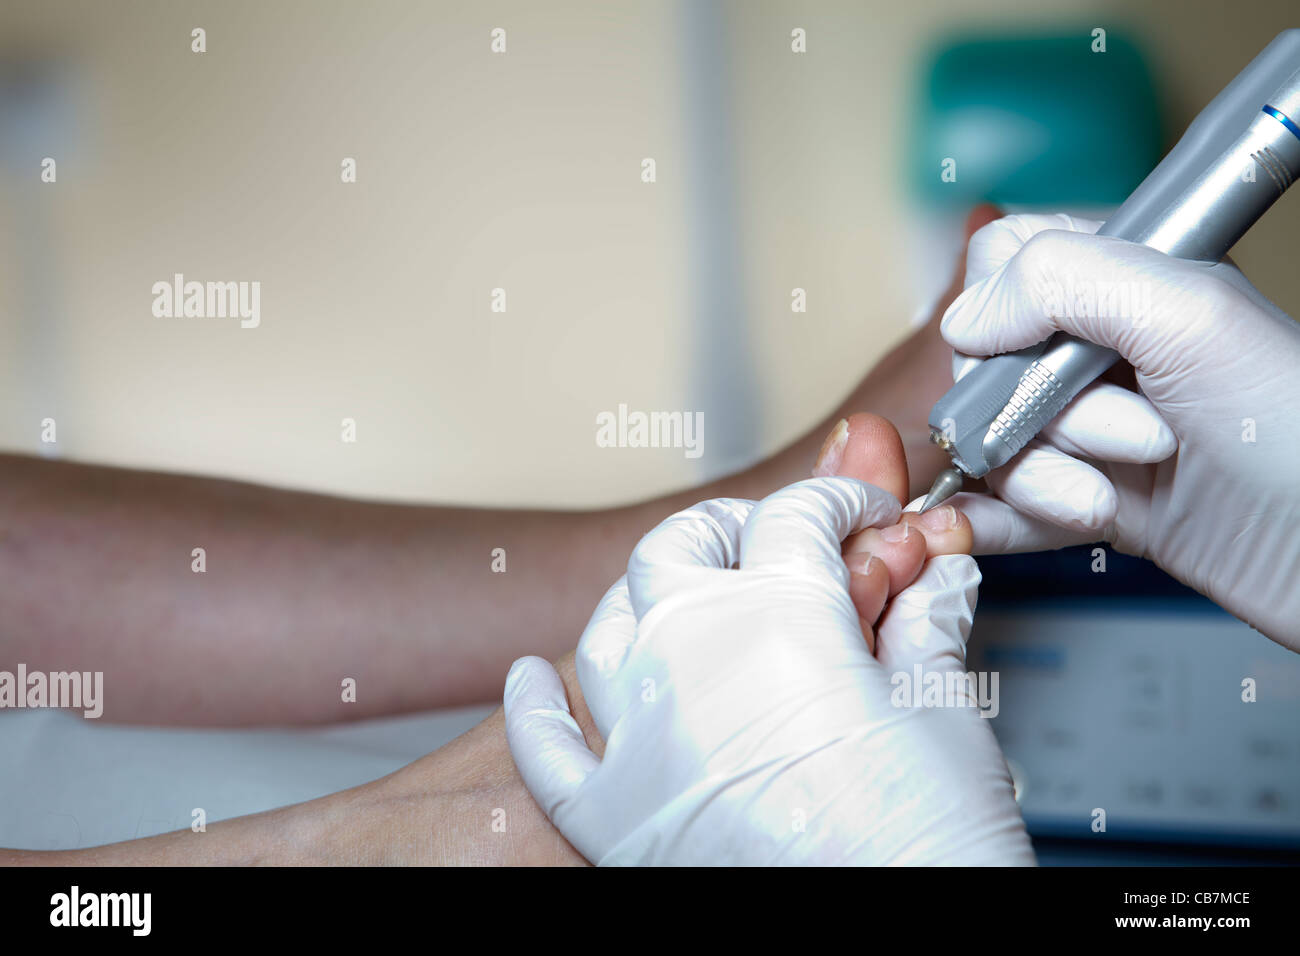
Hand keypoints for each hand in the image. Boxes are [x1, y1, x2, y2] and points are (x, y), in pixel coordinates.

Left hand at [503, 476, 1032, 864]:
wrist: (898, 944)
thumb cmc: (924, 838)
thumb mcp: (941, 709)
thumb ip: (927, 619)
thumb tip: (939, 569)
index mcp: (780, 617)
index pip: (796, 517)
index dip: (839, 503)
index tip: (863, 519)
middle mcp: (691, 657)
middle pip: (678, 546)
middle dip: (730, 527)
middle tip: (772, 540)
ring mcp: (639, 735)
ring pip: (607, 627)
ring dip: (642, 596)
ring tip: (677, 597)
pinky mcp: (610, 816)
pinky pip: (544, 749)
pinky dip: (532, 707)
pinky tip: (528, 680)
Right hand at [940, 214, 1299, 649]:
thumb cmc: (1294, 433)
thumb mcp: (1188, 318)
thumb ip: (1065, 283)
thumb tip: (964, 316)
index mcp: (1131, 278)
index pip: (1005, 262)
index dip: (1001, 311)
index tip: (1037, 353)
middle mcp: (1104, 348)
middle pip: (987, 364)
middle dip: (1040, 413)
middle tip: (1132, 435)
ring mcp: (1092, 426)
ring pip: (995, 440)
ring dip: (1040, 477)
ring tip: (1108, 499)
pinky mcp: (1088, 495)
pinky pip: (1003, 504)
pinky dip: (996, 520)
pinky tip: (994, 530)